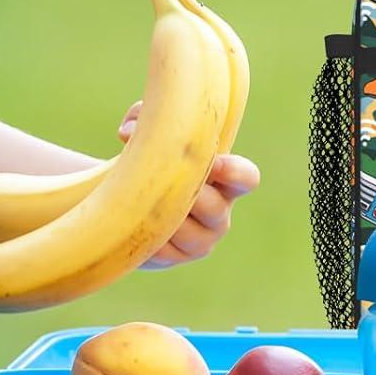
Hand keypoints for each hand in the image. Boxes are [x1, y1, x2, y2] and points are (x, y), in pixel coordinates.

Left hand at [116, 101, 260, 267]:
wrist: (129, 200)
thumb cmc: (152, 158)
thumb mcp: (152, 131)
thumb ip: (146, 116)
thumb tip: (128, 132)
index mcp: (226, 181)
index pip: (247, 179)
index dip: (233, 172)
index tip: (212, 162)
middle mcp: (219, 214)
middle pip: (214, 208)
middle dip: (185, 193)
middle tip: (159, 179)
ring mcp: (199, 242)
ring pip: (185, 231)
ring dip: (161, 214)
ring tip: (140, 198)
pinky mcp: (173, 258)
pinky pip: (161, 249)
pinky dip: (145, 231)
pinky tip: (132, 218)